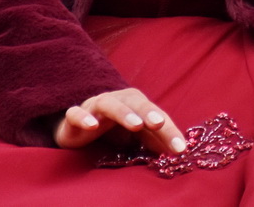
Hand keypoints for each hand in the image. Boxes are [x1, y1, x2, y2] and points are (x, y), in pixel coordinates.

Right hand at [54, 88, 184, 153]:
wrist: (77, 131)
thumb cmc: (113, 132)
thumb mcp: (137, 138)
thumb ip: (155, 141)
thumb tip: (179, 152)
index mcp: (136, 104)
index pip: (156, 116)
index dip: (169, 131)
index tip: (181, 148)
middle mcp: (117, 101)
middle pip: (135, 102)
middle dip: (148, 112)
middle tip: (159, 123)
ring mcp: (94, 107)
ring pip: (109, 104)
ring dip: (123, 113)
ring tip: (135, 125)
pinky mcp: (73, 117)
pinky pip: (76, 113)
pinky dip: (83, 117)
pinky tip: (92, 125)